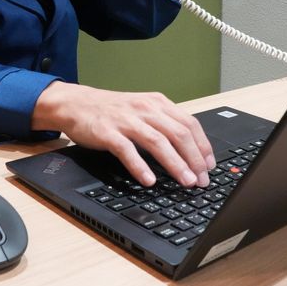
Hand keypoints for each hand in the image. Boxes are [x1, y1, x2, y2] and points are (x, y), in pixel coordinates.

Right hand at [32, 82, 215, 187]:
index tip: (209, 166)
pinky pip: (127, 151)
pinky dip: (140, 167)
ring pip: (158, 142)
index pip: (189, 123)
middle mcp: (145, 109)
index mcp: (157, 103)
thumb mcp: (142, 110)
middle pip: (179, 134)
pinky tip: (149, 180)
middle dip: (194, 159)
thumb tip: (189, 151)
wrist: (76, 103)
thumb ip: (164, 125)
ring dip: (175, 164)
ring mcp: (127, 120)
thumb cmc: (112, 111)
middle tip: (201, 180)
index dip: (203, 146)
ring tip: (185, 182)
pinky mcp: (108, 132)